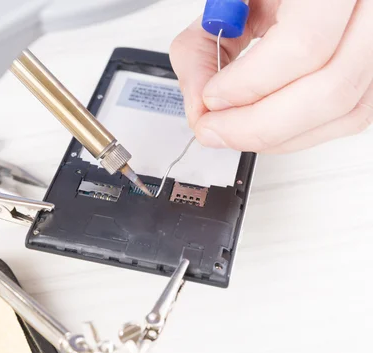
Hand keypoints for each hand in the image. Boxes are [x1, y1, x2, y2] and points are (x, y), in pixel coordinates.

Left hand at [169, 0, 372, 152]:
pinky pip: (349, 119)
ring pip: (344, 113)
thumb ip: (201, 47)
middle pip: (329, 91)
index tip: (210, 97)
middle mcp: (370, 12)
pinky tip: (263, 128)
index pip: (302, 46)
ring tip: (230, 131)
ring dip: (275, 137)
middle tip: (212, 129)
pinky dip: (297, 134)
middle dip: (256, 125)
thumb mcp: (232, 3)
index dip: (248, 84)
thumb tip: (198, 103)